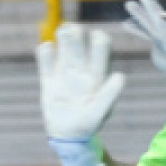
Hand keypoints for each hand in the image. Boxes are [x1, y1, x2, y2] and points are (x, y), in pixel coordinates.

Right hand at [35, 23, 125, 165]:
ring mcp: (65, 75)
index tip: (96, 36)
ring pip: (64, 50)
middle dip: (77, 35)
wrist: (68, 137)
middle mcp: (81, 71)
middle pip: (81, 46)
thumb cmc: (89, 125)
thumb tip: (121, 76)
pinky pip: (45, 63)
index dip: (99, 40)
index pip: (101, 50)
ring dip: (63, 38)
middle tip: (72, 28)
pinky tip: (46, 48)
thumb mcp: (100, 113)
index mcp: (97, 75)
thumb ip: (109, 95)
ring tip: (62, 30)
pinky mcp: (49, 82)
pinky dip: (45, 53)